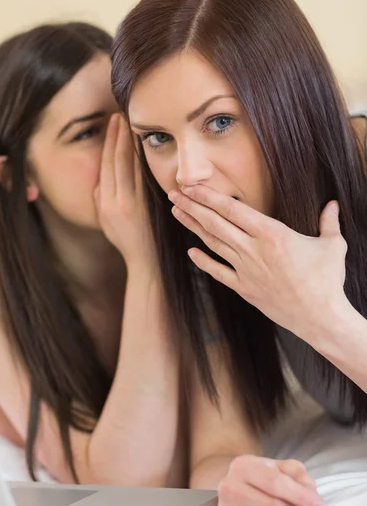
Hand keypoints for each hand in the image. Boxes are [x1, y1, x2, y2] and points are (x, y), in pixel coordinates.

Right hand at [95, 114, 155, 267]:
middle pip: (115, 161)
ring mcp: (130, 203)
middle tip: (120, 115)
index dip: (108, 143)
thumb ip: (101, 198)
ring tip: (131, 123)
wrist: (145, 259)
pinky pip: (142, 176)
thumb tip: (101, 179)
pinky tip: (144, 144)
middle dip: (117, 136)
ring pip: (129, 166)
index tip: (111, 125)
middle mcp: (115, 201)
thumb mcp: (105, 220)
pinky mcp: (145, 205)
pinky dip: (142, 158)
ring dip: (130, 142)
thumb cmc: (125, 240)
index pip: (105, 166)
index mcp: (104, 203)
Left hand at [168, 185, 347, 342]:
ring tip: (177, 213)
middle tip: (174, 194)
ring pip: (213, 244)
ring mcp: (246, 271)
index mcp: (272, 234)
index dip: (209, 197)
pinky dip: (204, 262)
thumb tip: (333, 204)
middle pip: (216, 224)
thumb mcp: (332, 246)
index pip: (233, 210)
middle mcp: (253, 250)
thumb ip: (328, 222)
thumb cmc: (327, 281)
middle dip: (193, 207)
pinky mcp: (244, 289)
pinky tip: (191, 253)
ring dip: (194, 227)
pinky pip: (219, 273)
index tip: (192, 187)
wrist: (319, 318)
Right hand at [217, 455, 323, 505]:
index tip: (318, 505)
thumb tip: (312, 499)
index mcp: (243, 465)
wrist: (236, 489)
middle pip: (273, 505)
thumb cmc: (263, 478)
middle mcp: (229, 485)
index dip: (299, 494)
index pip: (274, 481)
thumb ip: (298, 476)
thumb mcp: (281, 468)